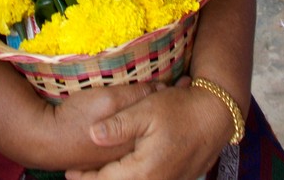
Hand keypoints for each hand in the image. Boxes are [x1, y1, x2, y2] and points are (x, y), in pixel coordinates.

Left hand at [64, 80, 231, 179]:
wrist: (216, 118)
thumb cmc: (181, 110)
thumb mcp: (147, 110)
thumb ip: (118, 125)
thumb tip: (91, 135)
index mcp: (142, 172)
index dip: (83, 178)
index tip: (68, 170)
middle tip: (79, 171)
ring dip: (114, 177)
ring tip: (97, 169)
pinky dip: (130, 176)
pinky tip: (124, 164)